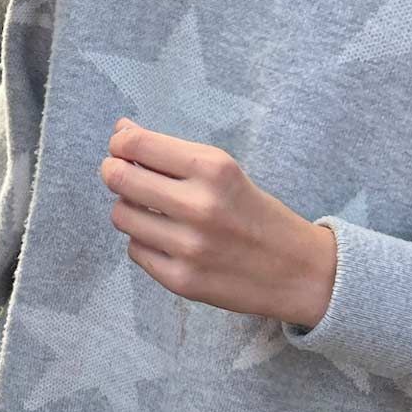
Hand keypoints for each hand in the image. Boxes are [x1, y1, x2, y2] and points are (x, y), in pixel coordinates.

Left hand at [100, 121, 337, 328]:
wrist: (297, 271)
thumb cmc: (254, 213)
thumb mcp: (224, 171)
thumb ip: (171, 152)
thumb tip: (120, 131)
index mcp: (214, 168)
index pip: (137, 145)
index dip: (119, 144)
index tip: (121, 148)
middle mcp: (200, 206)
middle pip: (120, 179)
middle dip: (113, 172)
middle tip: (121, 174)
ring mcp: (189, 246)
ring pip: (121, 216)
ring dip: (129, 209)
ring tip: (152, 211)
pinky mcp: (181, 280)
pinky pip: (135, 250)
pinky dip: (143, 241)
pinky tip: (167, 239)